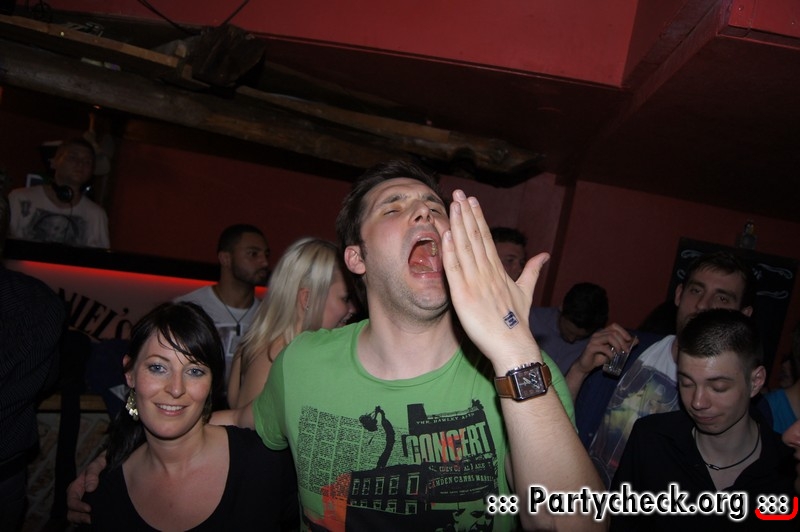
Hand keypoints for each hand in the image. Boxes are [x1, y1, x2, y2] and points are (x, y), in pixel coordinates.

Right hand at [66, 451, 106, 523]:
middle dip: (79, 516)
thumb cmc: (108, 461)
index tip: (89, 509)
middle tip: (91, 519)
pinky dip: (88, 520)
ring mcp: (85, 501)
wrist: (122, 463)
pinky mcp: (93, 506)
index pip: (71, 498)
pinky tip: (97, 520)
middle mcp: (80, 495)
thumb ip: (94, 471)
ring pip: (76, 516)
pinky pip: (85, 517)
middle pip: (71, 510)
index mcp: (78, 485)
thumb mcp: (101, 461)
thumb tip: (89, 488)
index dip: (77, 506)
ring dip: (82, 520)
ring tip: (93, 521)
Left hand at [442, 189, 548, 369]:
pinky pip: (455, 271)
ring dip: (458, 225)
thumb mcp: (526, 292)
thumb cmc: (517, 322)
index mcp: (498, 271)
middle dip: (466, 214)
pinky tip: (446, 235)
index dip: (478, 218)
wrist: (514, 346)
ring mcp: (476, 283)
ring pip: (465, 248)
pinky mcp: (464, 296)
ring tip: (453, 205)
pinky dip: (450, 252)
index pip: (486, 238)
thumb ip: (532, 271)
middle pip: (475, 237)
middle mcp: (487, 273)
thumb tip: (546, 254)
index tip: (471, 200)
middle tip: (458, 192)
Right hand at [572, 323, 637, 374]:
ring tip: (620, 353)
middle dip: (623, 341)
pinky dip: (610, 353)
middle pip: (613, 332)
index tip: (629, 340)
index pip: (614, 326)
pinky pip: (603, 347)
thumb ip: (623, 345)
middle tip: (627, 351)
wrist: (586, 365)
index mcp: (603, 333)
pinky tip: (612, 357)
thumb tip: (636, 341)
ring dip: (618, 345)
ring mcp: (593, 340)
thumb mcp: (614, 351)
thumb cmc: (600, 357)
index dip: (623, 331)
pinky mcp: (591, 347)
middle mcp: (598, 334)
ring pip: (609, 337)